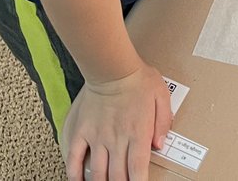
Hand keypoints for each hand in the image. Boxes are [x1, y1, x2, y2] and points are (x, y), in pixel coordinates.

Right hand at [61, 62, 172, 180]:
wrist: (111, 67)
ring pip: (98, 172)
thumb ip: (163, 123)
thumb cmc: (138, 79)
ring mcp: (97, 137)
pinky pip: (74, 159)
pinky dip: (75, 175)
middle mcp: (117, 140)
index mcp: (138, 133)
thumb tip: (159, 144)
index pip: (138, 170)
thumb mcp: (162, 96)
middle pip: (118, 176)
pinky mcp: (81, 132)